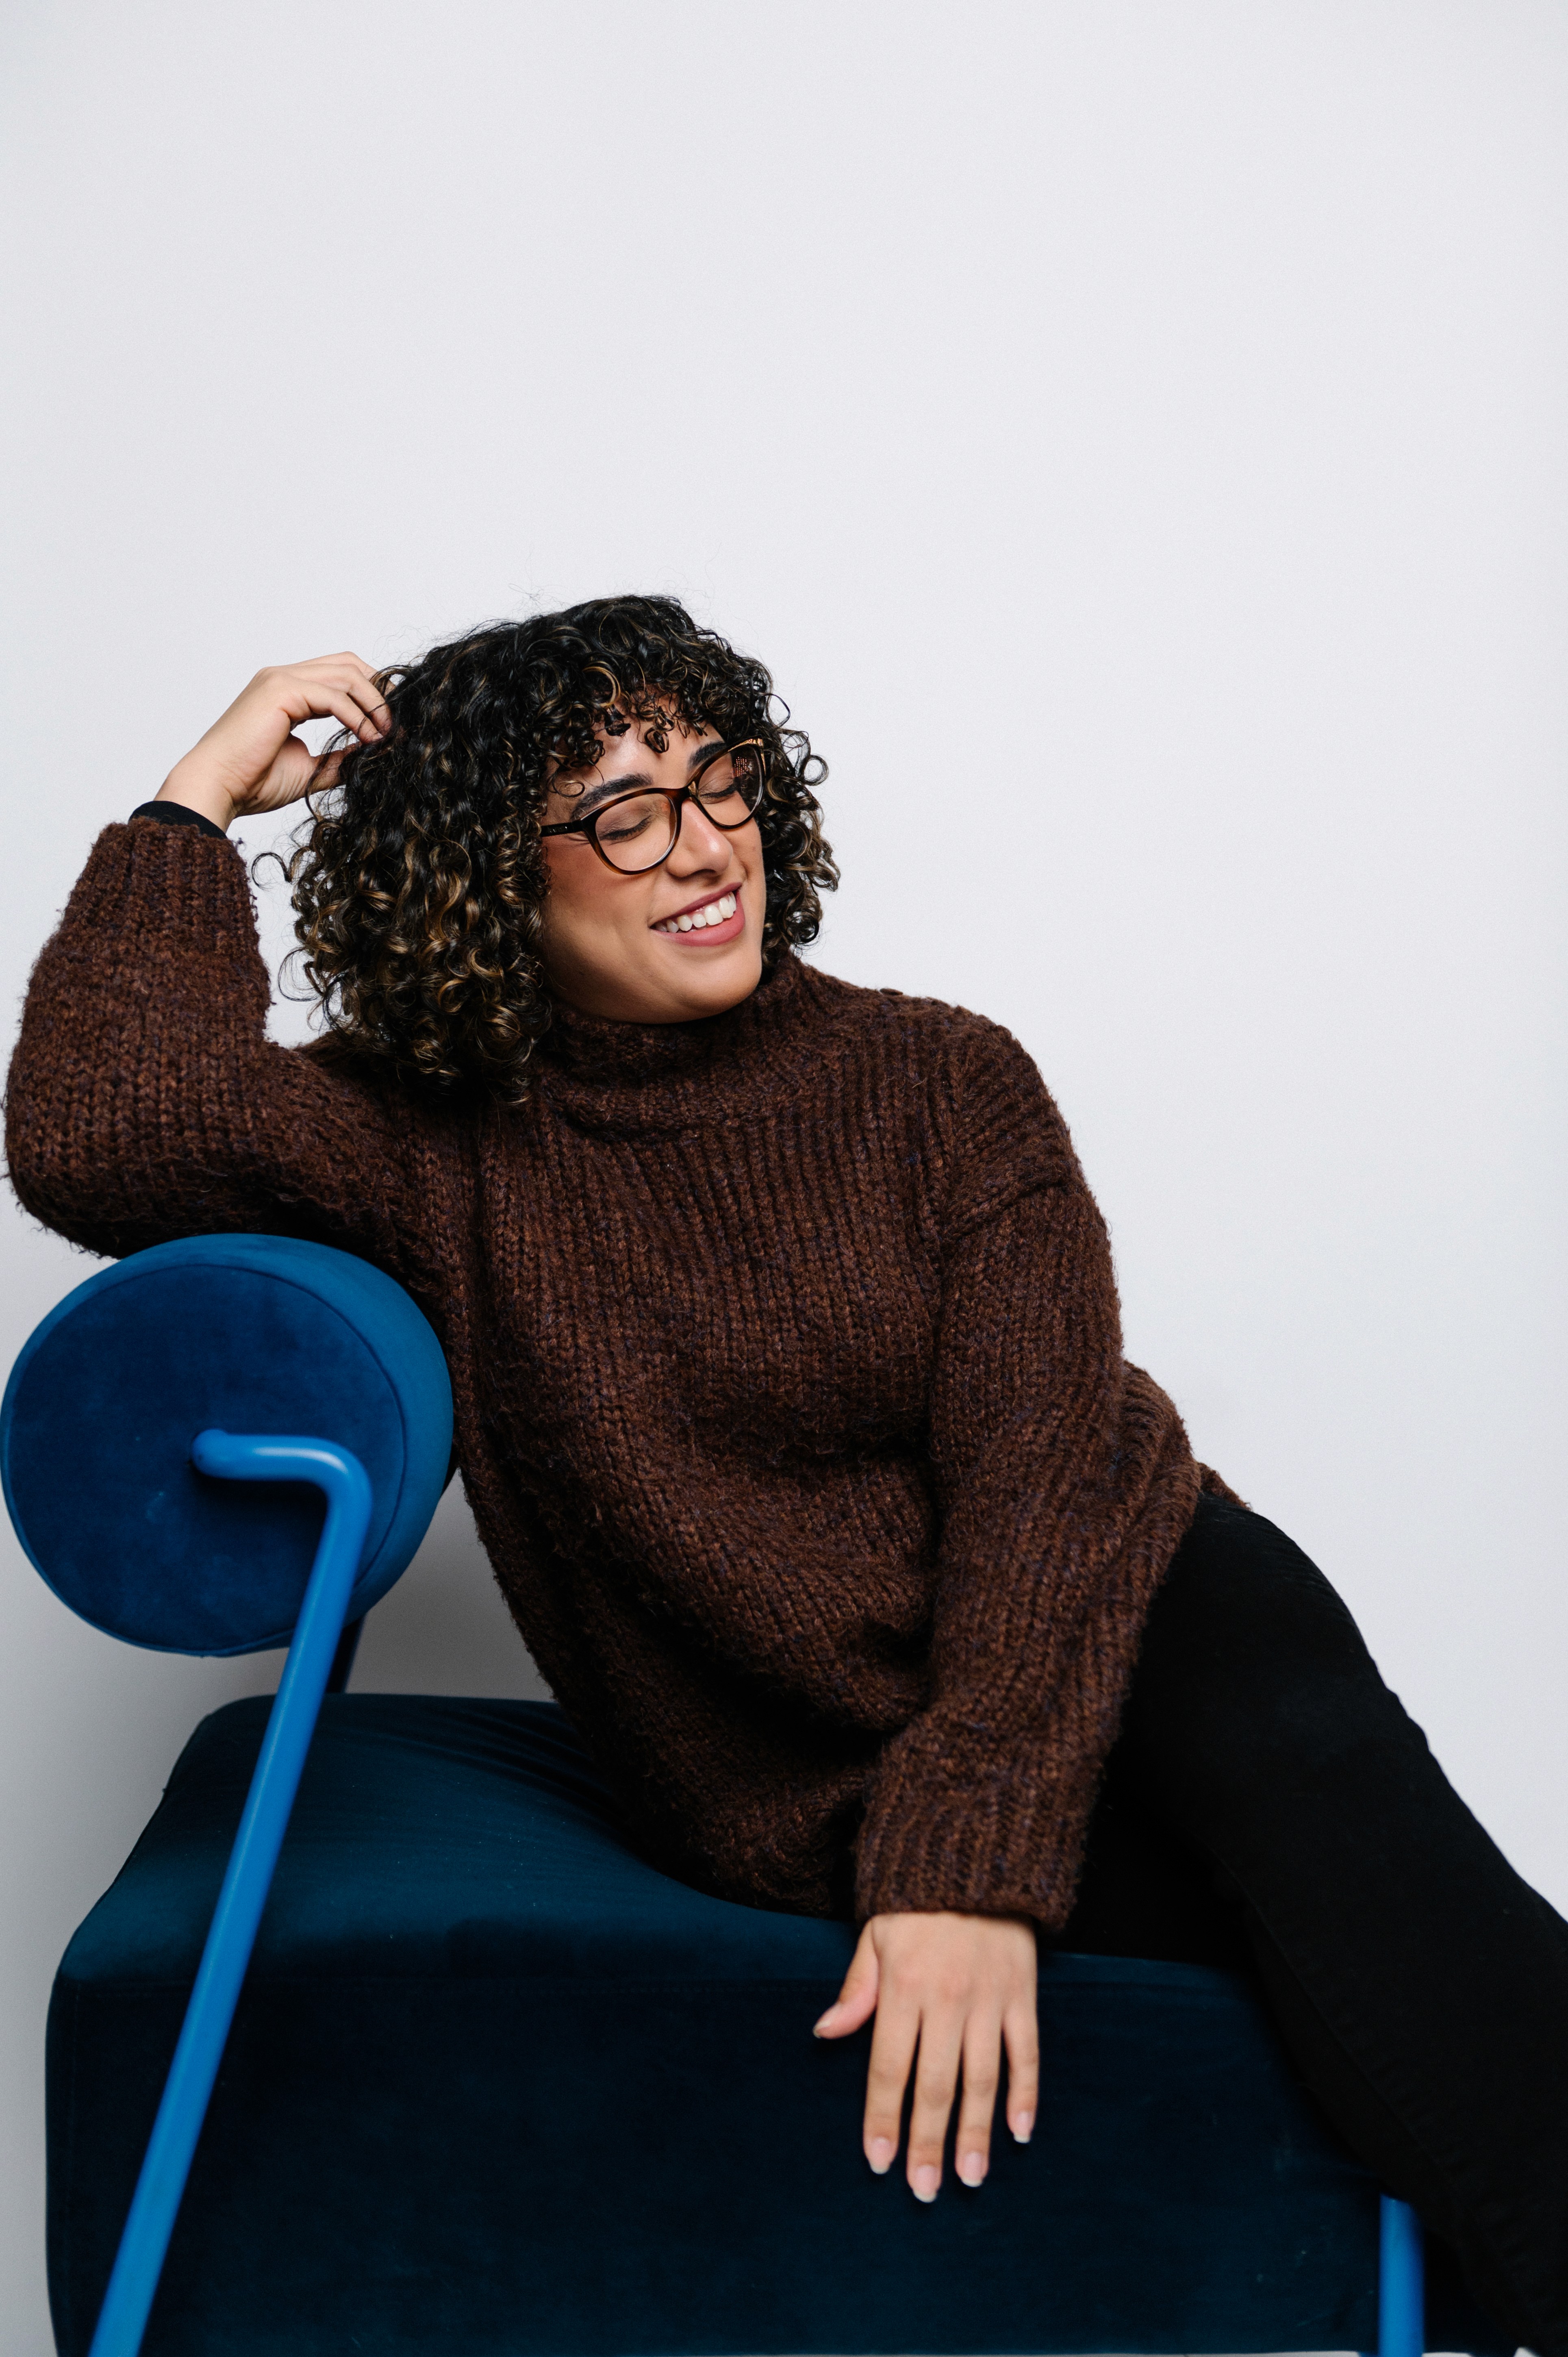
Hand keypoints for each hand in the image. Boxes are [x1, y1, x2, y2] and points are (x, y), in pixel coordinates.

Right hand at [155, 654, 390, 831]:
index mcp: (288, 691)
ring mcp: (280, 679)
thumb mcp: (310, 768)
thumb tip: (372, 752)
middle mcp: (283, 677)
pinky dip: (357, 716)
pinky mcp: (279, 690)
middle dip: (380, 690)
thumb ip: (340, 757)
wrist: (219, 788)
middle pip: (348, 663)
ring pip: (345, 674)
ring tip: (386, 734)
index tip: (393, 724)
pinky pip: (333, 695)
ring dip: (374, 704)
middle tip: (397, 723)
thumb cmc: (253, 782)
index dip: (373, 693)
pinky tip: (368, 738)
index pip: (341, 673)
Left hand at [813, 1910, 1037, 2199]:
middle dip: (928, 2141)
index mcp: (904, 1987)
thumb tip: (825, 2034)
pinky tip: (1020, 2133)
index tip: (878, 2162)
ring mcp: (990, 1999)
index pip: (889, 2068)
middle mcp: (947, 1998)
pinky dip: (1026, 2093)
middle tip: (924, 2189)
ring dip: (976, 2132)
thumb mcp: (876, 1936)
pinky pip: (1027, 2052)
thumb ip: (856, 1989)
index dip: (883, 2118)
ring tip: (970, 2177)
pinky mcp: (1023, 1994)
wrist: (976, 1857)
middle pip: (936, 2085)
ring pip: (983, 2078)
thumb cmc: (917, 1904)